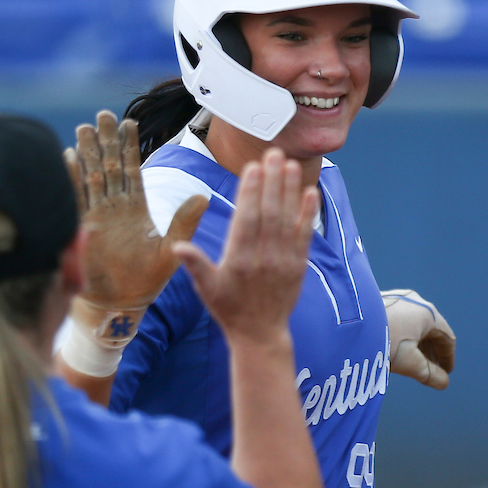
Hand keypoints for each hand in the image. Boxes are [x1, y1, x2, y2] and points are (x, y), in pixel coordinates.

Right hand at [66, 110, 206, 310]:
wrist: (120, 304)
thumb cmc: (146, 280)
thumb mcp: (171, 249)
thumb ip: (184, 222)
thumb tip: (203, 195)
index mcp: (135, 208)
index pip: (132, 170)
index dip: (130, 147)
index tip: (129, 122)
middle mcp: (114, 207)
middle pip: (108, 166)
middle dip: (105, 141)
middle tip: (102, 115)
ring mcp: (96, 216)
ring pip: (90, 177)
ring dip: (87, 153)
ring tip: (84, 128)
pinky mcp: (82, 228)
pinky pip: (75, 198)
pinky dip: (70, 178)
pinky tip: (67, 157)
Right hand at [174, 149, 317, 345]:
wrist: (259, 334)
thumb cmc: (228, 308)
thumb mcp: (206, 289)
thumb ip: (195, 265)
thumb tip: (177, 247)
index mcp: (238, 260)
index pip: (246, 219)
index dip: (250, 192)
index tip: (252, 168)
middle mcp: (263, 257)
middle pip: (269, 212)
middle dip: (271, 181)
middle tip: (273, 154)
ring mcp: (283, 260)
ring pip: (288, 219)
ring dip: (289, 190)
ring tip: (289, 164)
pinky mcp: (298, 264)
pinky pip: (305, 234)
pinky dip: (308, 213)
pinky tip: (310, 192)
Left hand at [382, 289, 454, 388]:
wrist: (342, 321)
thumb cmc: (381, 341)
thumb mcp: (408, 362)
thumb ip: (428, 374)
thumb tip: (443, 383)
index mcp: (428, 313)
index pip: (446, 337)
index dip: (447, 357)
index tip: (446, 372)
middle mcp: (413, 301)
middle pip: (429, 329)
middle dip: (430, 351)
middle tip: (429, 369)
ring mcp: (394, 298)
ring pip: (411, 324)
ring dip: (415, 344)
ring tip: (409, 361)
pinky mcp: (377, 300)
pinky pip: (396, 319)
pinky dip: (400, 334)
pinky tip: (390, 347)